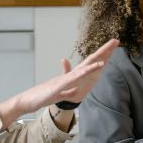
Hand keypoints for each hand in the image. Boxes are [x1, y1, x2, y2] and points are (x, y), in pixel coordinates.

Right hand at [0, 39, 118, 128]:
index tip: (112, 50)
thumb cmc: (42, 97)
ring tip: (108, 53)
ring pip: (83, 67)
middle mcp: (69, 75)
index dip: (101, 58)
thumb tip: (75, 89)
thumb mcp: (59, 95)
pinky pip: (74, 77)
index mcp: (70, 78)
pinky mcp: (59, 85)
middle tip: (115, 41)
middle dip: (103, 51)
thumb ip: (68, 91)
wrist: (27, 101)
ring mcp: (64, 79)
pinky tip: (91, 69)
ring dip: (96, 61)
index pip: (89, 65)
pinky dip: (83, 73)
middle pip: (90, 61)